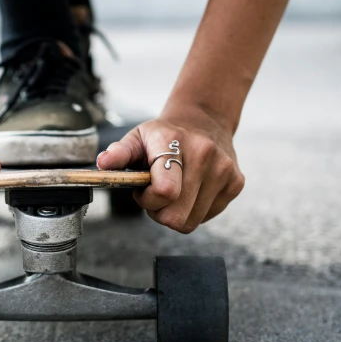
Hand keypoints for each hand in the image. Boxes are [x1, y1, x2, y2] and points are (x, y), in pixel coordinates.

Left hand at [96, 105, 244, 232]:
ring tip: (173, 190)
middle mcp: (204, 155)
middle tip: (156, 194)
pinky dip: (195, 209)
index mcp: (175, 142)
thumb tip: (104, 163)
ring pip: (192, 221)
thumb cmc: (165, 134)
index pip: (165, 191)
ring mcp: (224, 170)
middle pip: (177, 216)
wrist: (204, 119)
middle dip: (160, 211)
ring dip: (177, 212)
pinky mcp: (236, 182)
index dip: (149, 200)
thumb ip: (119, 153)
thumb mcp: (137, 137)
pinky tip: (190, 190)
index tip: (144, 190)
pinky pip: (208, 216)